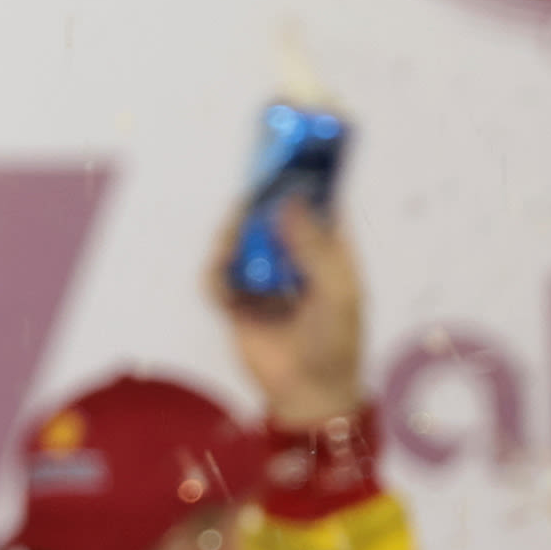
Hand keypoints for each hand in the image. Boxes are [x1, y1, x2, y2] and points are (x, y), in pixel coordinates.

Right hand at [215, 191, 371, 423]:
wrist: (310, 392)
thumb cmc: (336, 341)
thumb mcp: (336, 289)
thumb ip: (312, 244)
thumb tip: (288, 199)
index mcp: (329, 253)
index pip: (317, 205)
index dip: (303, 179)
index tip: (286, 157)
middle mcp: (294, 260)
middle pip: (269, 218)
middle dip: (256, 205)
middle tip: (247, 198)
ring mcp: (264, 281)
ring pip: (239, 243)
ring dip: (230, 238)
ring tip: (231, 243)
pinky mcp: (237, 304)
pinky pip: (216, 278)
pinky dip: (214, 274)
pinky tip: (222, 279)